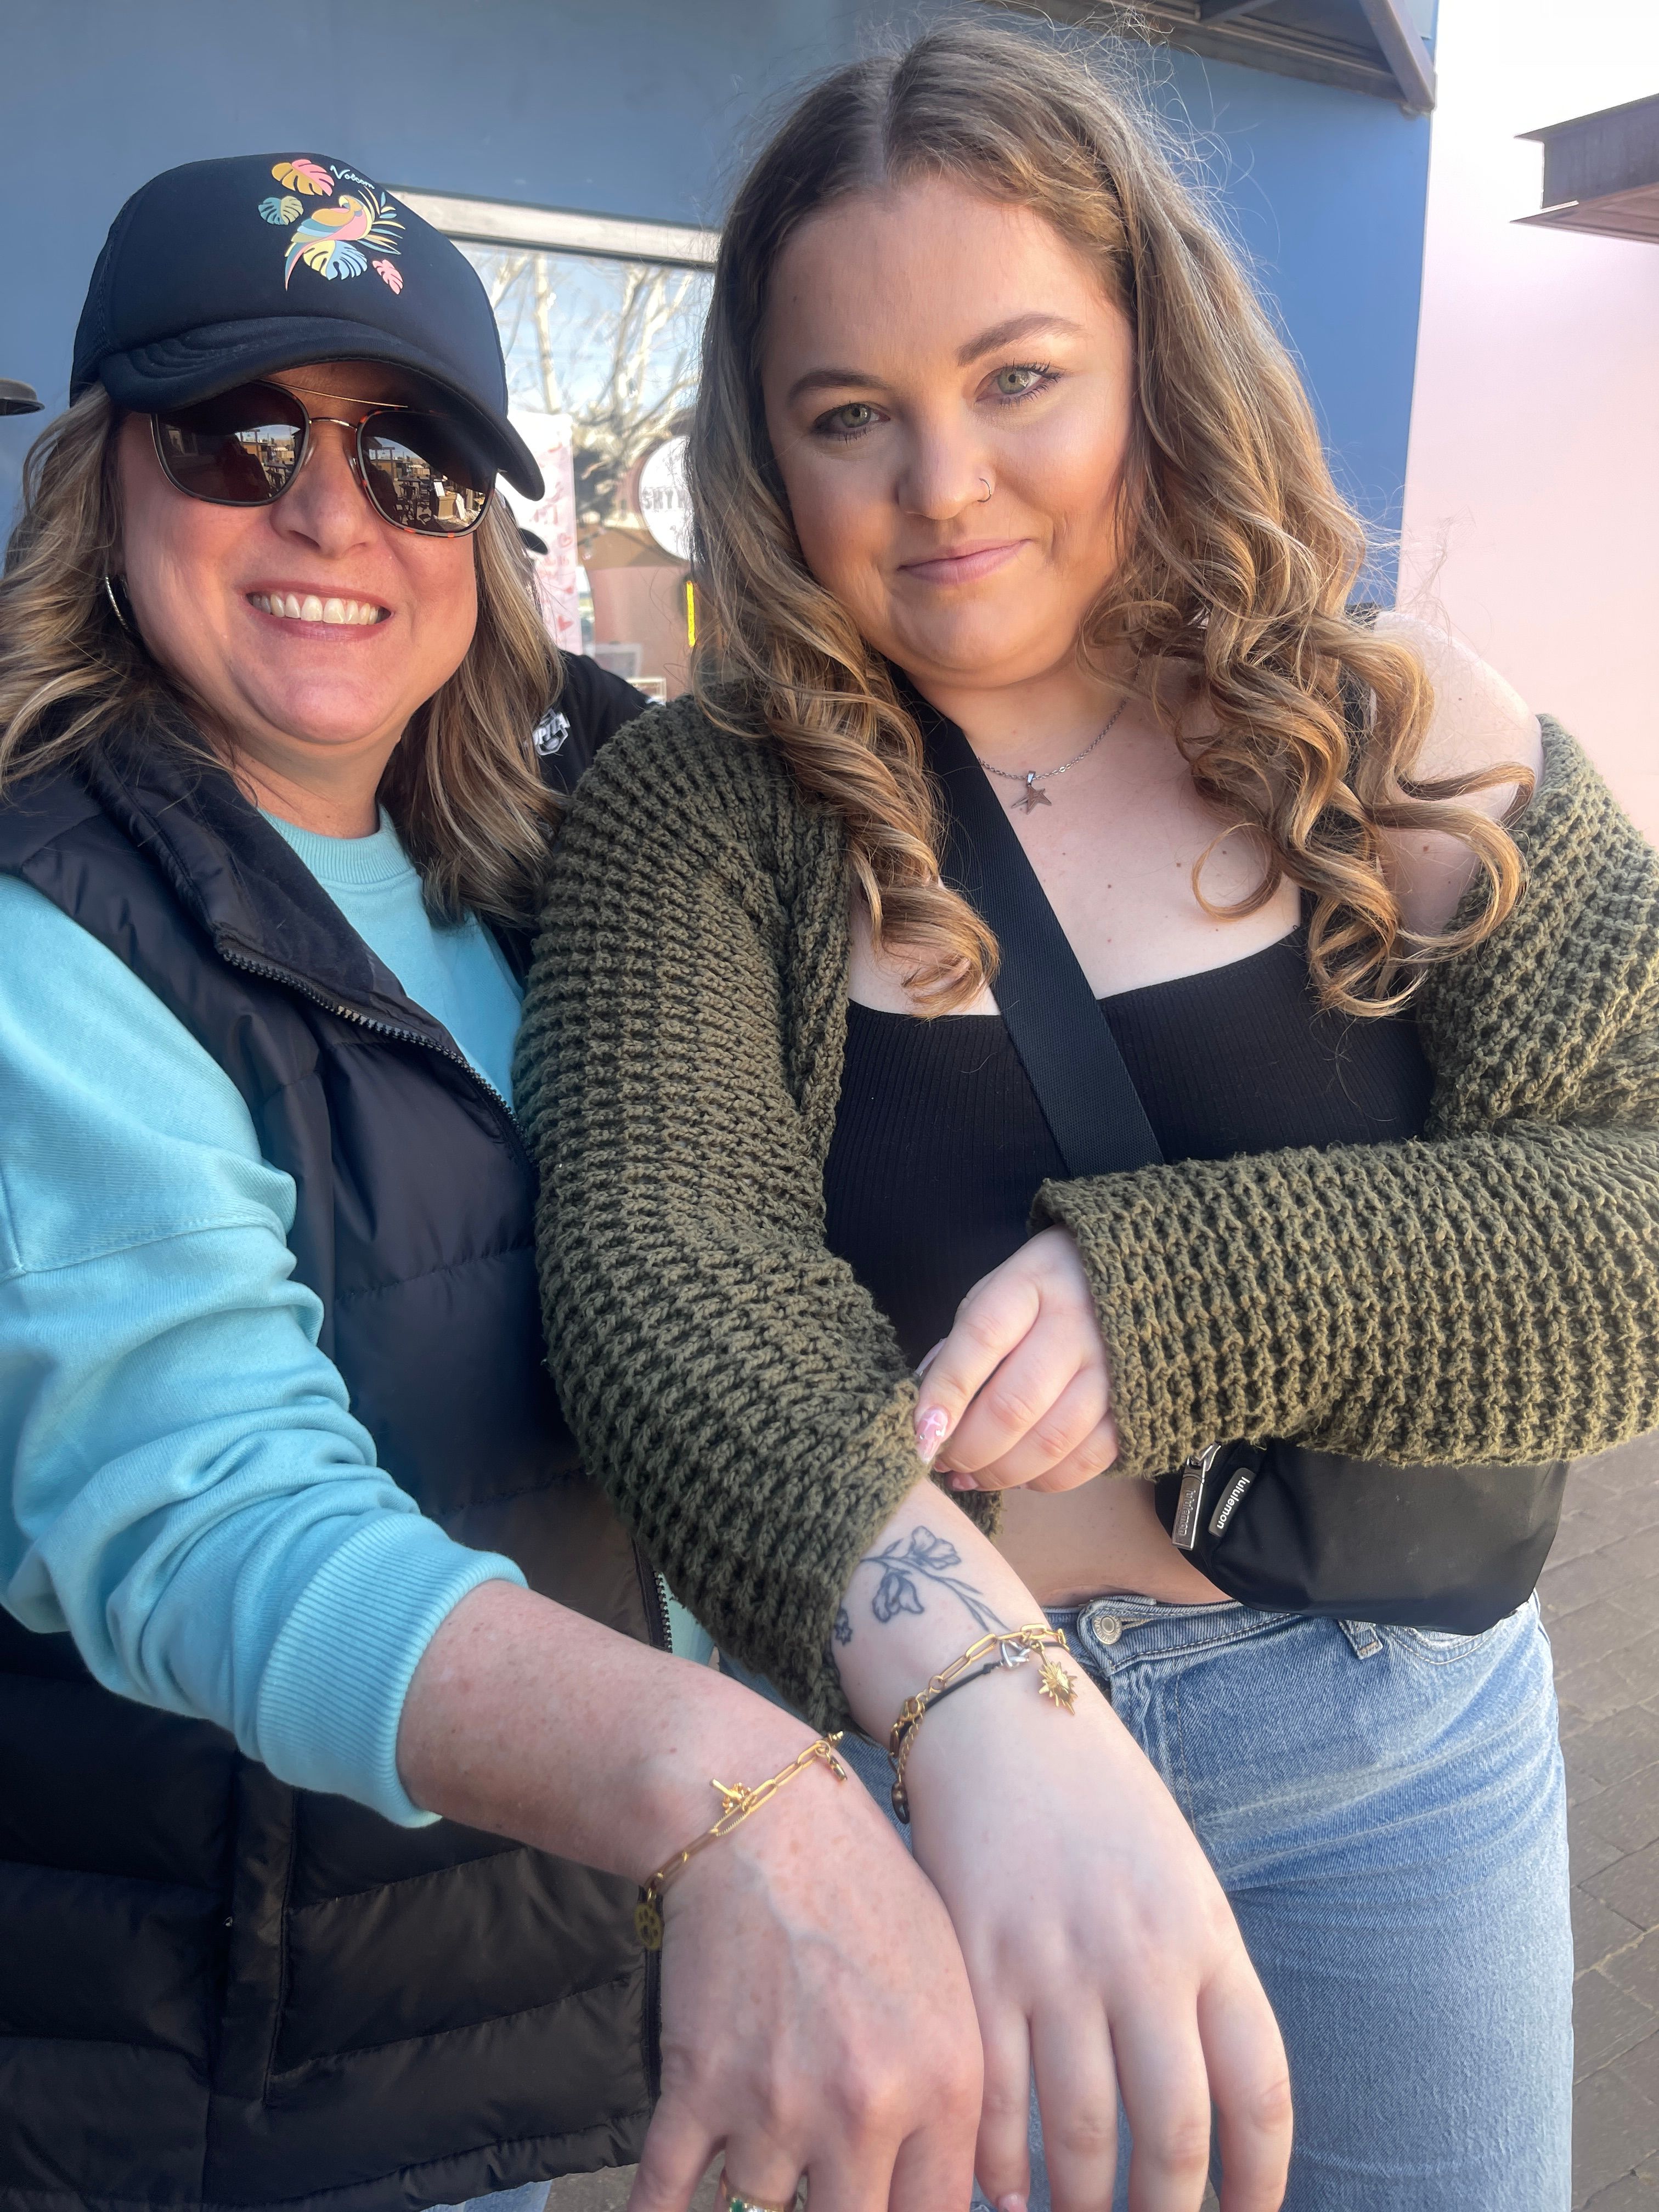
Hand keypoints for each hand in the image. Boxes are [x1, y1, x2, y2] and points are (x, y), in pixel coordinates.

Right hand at [397, 1583, 981, 2211]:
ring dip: (758, 2185)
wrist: (766, 1820)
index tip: (885, 2200)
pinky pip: (668, 2195)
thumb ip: (968, 2097)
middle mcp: (866, 2107)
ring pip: (760, 2211)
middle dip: (835, 2205)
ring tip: (767, 2137)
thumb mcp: (953, 1985)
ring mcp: (776, 2102)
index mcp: (945, 2081)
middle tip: (827, 2177)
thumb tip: (991, 2198)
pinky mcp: (698, 2086)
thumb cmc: (868, 1894)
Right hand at [905, 1663, 1290, 2211]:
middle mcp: (1138, 1955)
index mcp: (1204, 1934)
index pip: (1258, 2089)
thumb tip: (1210, 2102)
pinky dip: (996, 2160)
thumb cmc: (1095, 1799)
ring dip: (1081, 2203)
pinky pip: (993, 2092)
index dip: (1259, 2181)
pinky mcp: (976, 1958)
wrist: (992, 1711)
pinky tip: (1000, 2190)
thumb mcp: (1177, 1875)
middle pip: (1174, 2130)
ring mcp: (1053, 1959)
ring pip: (1080, 2130)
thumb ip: (1196, 1976)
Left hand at [915, 1227, 1117, 1492]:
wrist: (1138, 1277)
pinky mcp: (1139, 1403)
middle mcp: (1078, 1322)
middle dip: (969, 1447)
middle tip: (942, 1462)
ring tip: (970, 1478)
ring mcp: (1115, 1366)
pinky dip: (1048, 1479)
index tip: (921, 1434)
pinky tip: (1020, 1476)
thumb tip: (926, 1405)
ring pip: (1052, 1439)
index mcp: (1034, 1280)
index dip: (947, 1392)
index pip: (982, 1337)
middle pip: (1016, 1402)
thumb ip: (962, 1341)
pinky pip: (1090, 1458)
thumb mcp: (998, 1290)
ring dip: (1002, 1472)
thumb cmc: (1046, 1289)